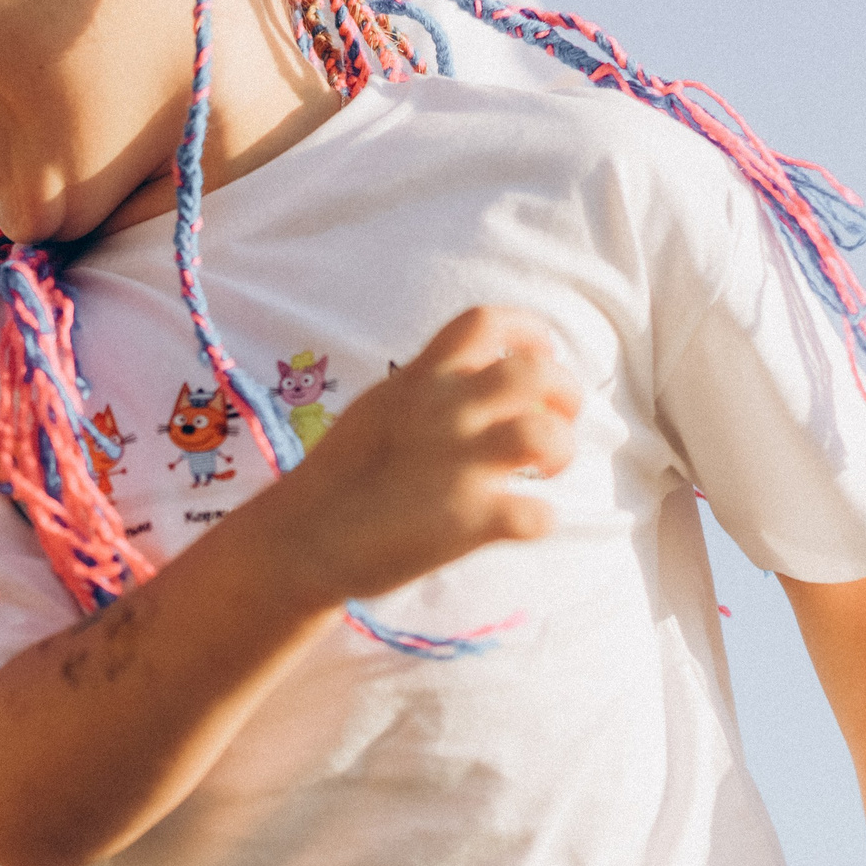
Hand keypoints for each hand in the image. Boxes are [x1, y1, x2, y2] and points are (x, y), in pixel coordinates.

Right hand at [267, 305, 582, 603]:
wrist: (299, 542)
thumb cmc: (335, 479)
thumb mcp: (377, 409)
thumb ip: (425, 390)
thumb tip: (471, 379)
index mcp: (419, 381)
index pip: (486, 323)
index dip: (530, 332)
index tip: (541, 354)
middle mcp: (444, 412)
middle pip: (536, 373)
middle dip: (565, 393)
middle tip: (559, 419)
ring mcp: (458, 466)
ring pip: (545, 436)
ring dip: (561, 450)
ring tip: (546, 470)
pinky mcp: (467, 521)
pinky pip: (537, 515)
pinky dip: (542, 519)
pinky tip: (523, 523)